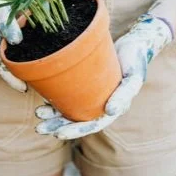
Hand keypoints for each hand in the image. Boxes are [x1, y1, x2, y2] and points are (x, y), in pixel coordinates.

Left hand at [34, 12, 173, 138]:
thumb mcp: (133, 77)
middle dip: (57, 125)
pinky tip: (44, 95)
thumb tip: (110, 111)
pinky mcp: (85, 80)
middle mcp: (101, 103)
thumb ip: (124, 94)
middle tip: (40, 128)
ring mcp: (92, 92)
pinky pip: (69, 92)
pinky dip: (56, 96)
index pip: (92, 126)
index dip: (75, 131)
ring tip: (39, 113)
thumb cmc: (136, 59)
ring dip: (53, 114)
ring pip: (70, 107)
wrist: (135, 41)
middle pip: (77, 120)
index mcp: (113, 108)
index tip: (58, 134)